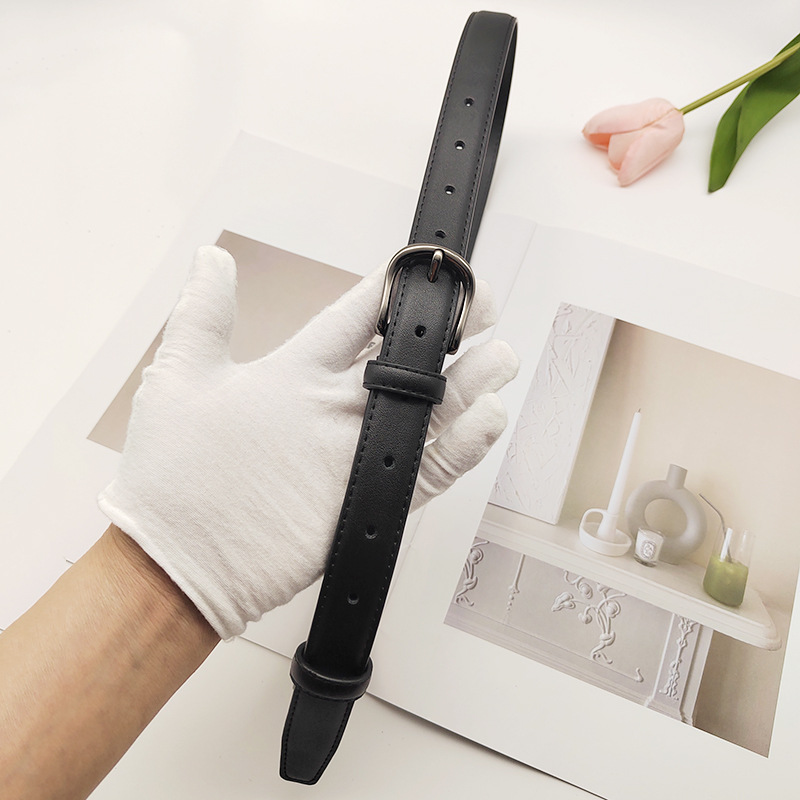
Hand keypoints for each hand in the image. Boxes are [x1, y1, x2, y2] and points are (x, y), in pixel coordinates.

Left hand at [99, 246, 517, 638]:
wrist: (176, 561)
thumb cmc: (172, 470)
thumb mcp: (182, 378)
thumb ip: (204, 315)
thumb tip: (210, 256)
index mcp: (295, 372)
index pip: (357, 319)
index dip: (395, 293)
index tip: (430, 271)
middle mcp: (332, 408)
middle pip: (404, 363)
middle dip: (448, 335)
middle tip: (487, 310)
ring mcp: (353, 454)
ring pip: (426, 413)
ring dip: (467, 386)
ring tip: (501, 359)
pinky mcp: (367, 499)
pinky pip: (426, 470)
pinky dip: (461, 447)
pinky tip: (487, 419)